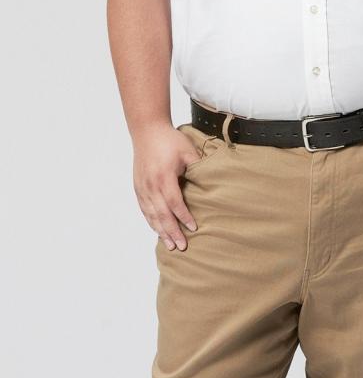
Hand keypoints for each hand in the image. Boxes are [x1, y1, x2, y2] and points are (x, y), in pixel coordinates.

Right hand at [132, 122, 200, 250]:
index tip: (194, 228)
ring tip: (170, 245)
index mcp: (163, 177)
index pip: (174, 203)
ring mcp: (142, 187)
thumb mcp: (188, 151)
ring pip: (151, 215)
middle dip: (172, 232)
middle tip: (182, 246)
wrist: (147, 131)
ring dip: (161, 231)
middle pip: (161, 214)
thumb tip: (211, 184)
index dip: (184, 217)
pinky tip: (157, 231)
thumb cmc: (169, 140)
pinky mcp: (138, 187)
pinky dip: (151, 222)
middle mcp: (150, 185)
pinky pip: (144, 209)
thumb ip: (198, 168)